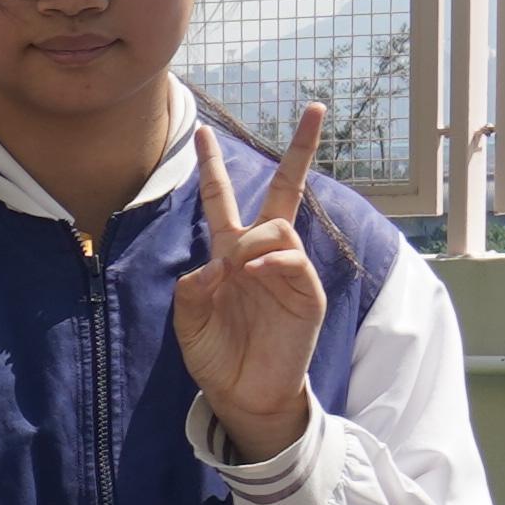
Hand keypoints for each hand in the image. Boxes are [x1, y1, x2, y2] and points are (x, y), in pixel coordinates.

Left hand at [170, 104, 334, 462]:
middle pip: (284, 190)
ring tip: (240, 268)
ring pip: (279, 226)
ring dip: (256, 238)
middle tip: (316, 109)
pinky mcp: (306, 294)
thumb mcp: (188, 323)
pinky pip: (293, 259)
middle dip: (301, 150)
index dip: (212, 167)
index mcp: (228, 254)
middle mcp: (261, 254)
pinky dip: (273, 259)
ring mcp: (287, 271)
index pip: (221, 199)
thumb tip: (216, 264)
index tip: (203, 132)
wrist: (243, 395)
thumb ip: (192, 292)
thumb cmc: (216, 356)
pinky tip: (254, 271)